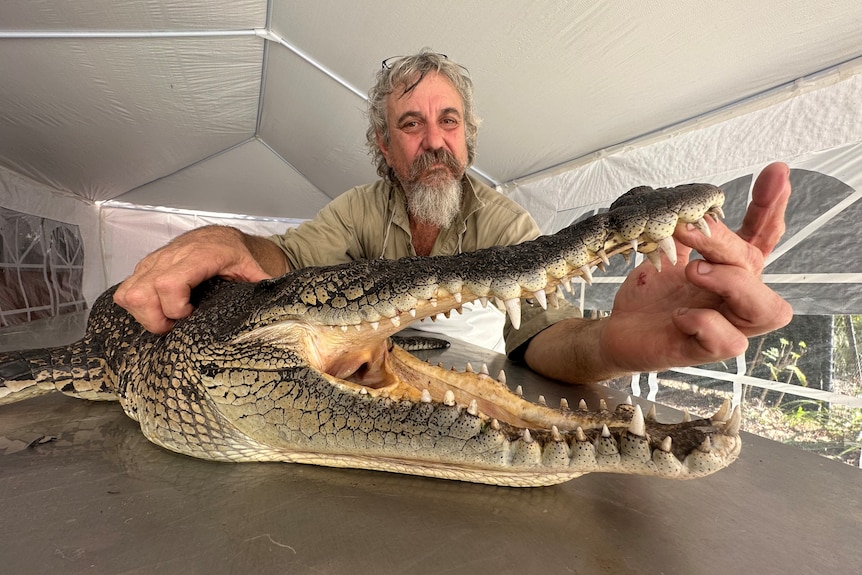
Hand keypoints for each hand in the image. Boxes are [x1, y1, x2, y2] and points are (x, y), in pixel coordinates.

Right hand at [113, 226, 272, 332]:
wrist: (223, 237)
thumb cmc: (237, 254)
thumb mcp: (254, 270)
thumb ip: (263, 288)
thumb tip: (277, 308)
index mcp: (201, 255)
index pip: (170, 283)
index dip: (174, 308)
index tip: (190, 317)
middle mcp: (172, 256)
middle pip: (142, 293)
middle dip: (155, 319)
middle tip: (176, 326)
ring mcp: (155, 261)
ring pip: (129, 292)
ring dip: (143, 314)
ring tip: (166, 320)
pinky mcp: (146, 266)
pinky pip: (126, 289)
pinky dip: (137, 305)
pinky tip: (158, 310)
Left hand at [600, 162, 792, 372]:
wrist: (617, 329)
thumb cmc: (649, 294)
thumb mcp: (666, 253)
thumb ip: (687, 232)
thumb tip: (694, 208)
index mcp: (730, 271)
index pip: (762, 238)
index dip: (770, 207)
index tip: (774, 173)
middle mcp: (735, 299)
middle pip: (757, 268)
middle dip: (726, 244)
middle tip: (688, 232)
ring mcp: (724, 326)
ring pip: (767, 310)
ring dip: (732, 283)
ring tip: (694, 271)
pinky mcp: (703, 351)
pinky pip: (730, 343)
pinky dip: (705, 324)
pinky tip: (679, 315)